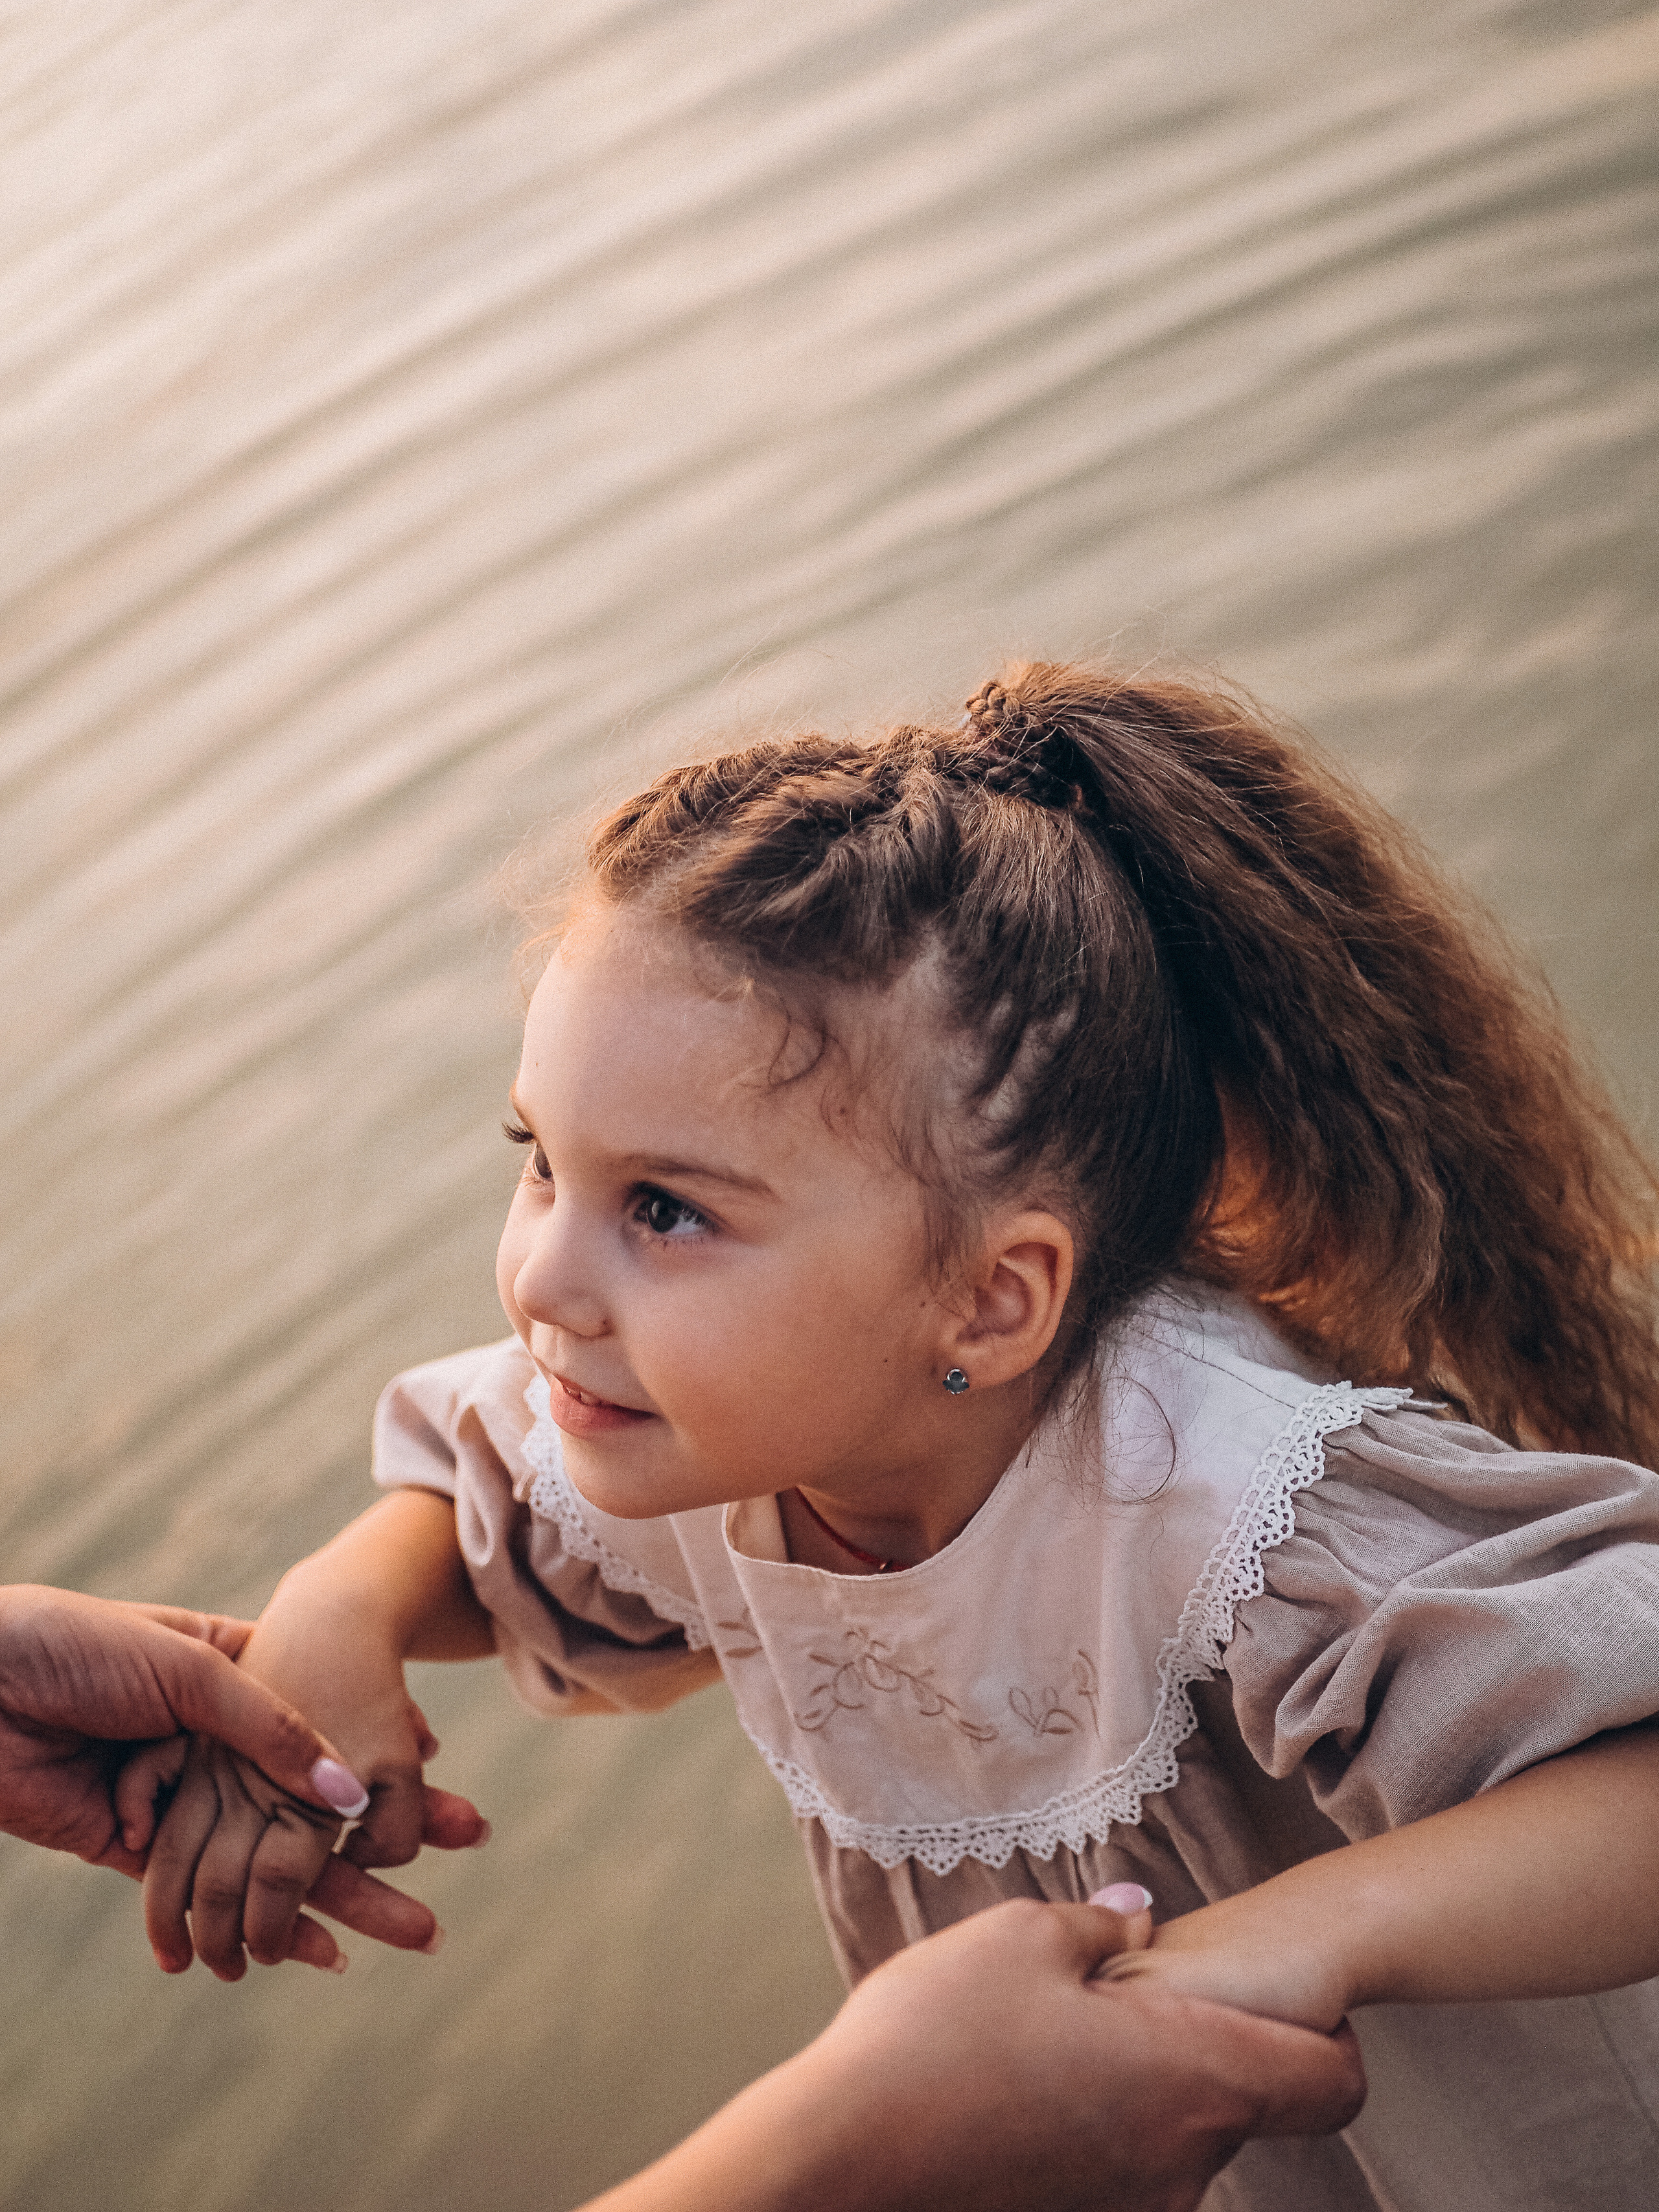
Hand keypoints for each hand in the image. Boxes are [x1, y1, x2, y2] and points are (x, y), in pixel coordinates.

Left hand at [0, 1583, 483, 1972]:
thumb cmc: (75, 1648)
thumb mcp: (187, 1668)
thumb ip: (268, 1731)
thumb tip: (344, 1791)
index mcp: (229, 1675)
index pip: (322, 1718)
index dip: (383, 1742)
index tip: (437, 1763)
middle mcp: (210, 1741)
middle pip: (313, 1796)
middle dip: (389, 1828)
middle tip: (463, 1843)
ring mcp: (178, 1798)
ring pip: (277, 1855)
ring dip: (346, 1893)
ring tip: (416, 1927)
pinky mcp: (135, 1852)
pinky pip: (215, 1893)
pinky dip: (270, 1927)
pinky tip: (320, 1953)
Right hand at [587, 1898, 1365, 2211]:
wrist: (843, 2161)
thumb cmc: (937, 2039)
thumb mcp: (1019, 1939)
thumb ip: (1098, 1928)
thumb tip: (1138, 1920)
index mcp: (1192, 2079)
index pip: (1334, 2082)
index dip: (1328, 2032)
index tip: (1282, 1993)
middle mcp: (1185, 2164)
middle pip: (1247, 2103)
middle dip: (1203, 2042)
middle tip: (1121, 1993)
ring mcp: (1135, 2208)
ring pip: (1177, 2135)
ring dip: (1141, 2085)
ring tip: (1052, 2036)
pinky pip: (1123, 2167)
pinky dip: (1096, 2126)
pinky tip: (1020, 2086)